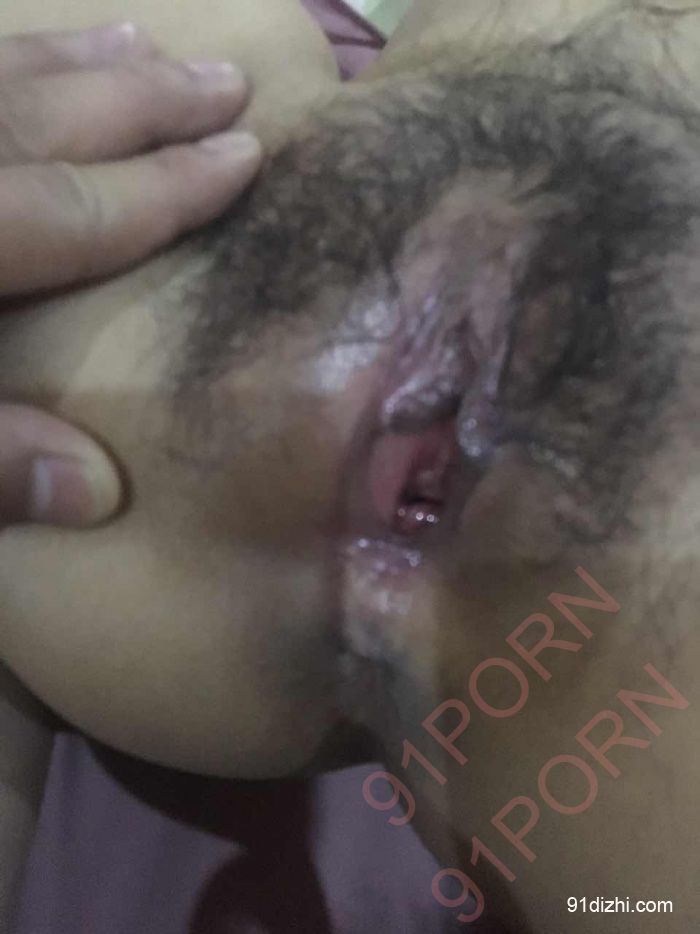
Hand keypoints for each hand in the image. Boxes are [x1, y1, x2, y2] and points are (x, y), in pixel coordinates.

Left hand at [0, 22, 262, 528]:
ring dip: (77, 64)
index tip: (248, 152)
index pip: (86, 207)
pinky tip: (21, 62)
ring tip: (144, 46)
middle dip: (147, 100)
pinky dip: (0, 64)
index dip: (172, 184)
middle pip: (51, 120)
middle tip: (225, 80)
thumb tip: (98, 490)